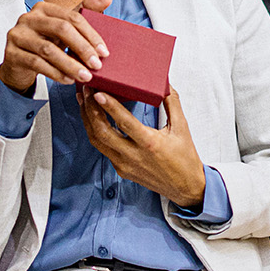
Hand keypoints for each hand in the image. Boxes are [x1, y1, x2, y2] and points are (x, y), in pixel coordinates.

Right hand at [0, 0, 112, 93]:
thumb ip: (86, 12)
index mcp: (44, 8)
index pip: (72, 17)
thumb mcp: (66, 30)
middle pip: (61, 29)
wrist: (19, 65)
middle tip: (97, 65)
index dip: (90, 35)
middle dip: (82, 48)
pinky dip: (56, 73)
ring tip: (85, 76)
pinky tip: (68, 80)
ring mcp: (17, 35)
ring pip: (48, 49)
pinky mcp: (11, 53)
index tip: (104, 52)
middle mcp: (28, 17)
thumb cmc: (46, 43)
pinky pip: (37, 63)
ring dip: (70, 65)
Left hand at [80, 87, 206, 208]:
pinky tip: (94, 119)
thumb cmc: (184, 158)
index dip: (109, 107)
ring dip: (88, 120)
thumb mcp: (182, 128)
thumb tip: (166, 83)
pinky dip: (96, 132)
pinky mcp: (121, 170)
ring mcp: (124, 165)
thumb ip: (172, 103)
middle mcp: (133, 156)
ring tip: (84, 102)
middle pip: (102, 132)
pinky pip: (103, 149)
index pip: (124, 122)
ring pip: (98, 141)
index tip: (97, 93)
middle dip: (90, 110)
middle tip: (86, 91)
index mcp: (149, 144)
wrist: (185, 187)